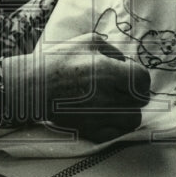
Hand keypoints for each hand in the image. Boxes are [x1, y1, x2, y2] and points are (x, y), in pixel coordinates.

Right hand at [2, 35, 150, 142]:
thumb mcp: (89, 42)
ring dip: (128, 111)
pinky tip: (105, 114)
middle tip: (121, 88)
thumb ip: (115, 52)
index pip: (143, 80)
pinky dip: (116, 126)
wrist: (32, 87)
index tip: (131, 76)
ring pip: (133, 120)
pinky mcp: (90, 131)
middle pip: (141, 101)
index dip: (141, 78)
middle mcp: (105, 95)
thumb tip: (131, 66)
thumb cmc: (59, 60)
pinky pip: (117, 134)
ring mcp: (98, 116)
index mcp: (106, 70)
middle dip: (135, 94)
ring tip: (114, 102)